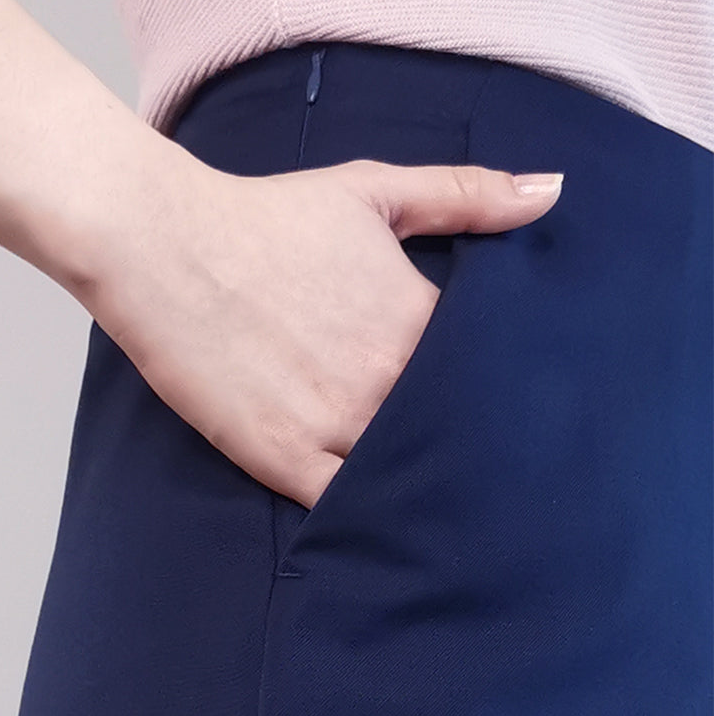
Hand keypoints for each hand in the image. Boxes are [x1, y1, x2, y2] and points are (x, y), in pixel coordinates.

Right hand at [83, 153, 562, 510]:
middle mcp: (385, 377)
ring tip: (432, 505)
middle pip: (451, 435)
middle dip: (464, 449)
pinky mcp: (282, 456)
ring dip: (419, 489)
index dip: (492, 394)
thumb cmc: (265, 216)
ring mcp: (334, 422)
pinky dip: (363, 515)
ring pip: (402, 476)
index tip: (496, 411)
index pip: (487, 376)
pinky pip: (343, 506)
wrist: (164, 244)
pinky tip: (377, 525)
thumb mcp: (373, 190)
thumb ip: (465, 194)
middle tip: (478, 473)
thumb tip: (551, 193)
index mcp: (417, 319)